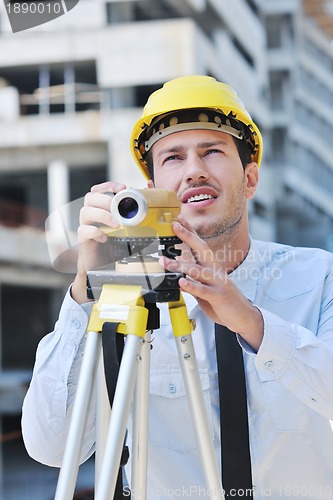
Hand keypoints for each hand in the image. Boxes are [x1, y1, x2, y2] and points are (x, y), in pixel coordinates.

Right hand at [72, 181, 125, 302]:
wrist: (103, 265)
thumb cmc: (115, 244)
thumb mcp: (126, 229)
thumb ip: (132, 216)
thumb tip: (146, 203)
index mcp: (100, 208)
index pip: (99, 190)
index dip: (109, 185)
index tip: (122, 187)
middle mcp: (91, 214)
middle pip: (90, 197)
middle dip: (105, 199)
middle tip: (117, 207)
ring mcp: (85, 226)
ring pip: (85, 211)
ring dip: (102, 215)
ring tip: (116, 224)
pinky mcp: (83, 239)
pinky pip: (84, 231)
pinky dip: (95, 232)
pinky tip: (106, 237)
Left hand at [160, 216, 263, 350]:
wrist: (243, 316)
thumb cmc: (223, 301)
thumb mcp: (206, 289)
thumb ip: (193, 281)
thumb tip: (178, 276)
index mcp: (211, 267)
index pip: (199, 246)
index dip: (189, 232)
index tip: (179, 220)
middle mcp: (214, 271)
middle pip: (201, 249)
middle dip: (188, 236)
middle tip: (175, 225)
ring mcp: (217, 283)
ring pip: (197, 270)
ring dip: (180, 265)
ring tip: (165, 261)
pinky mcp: (218, 296)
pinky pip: (203, 290)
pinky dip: (191, 285)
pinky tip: (181, 282)